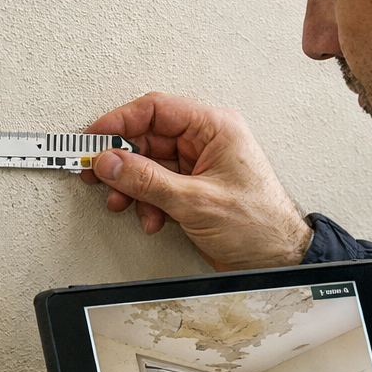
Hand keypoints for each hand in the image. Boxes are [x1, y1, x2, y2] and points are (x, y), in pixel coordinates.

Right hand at [80, 93, 312, 269]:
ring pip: (148, 165)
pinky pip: (157, 186)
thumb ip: (147, 180)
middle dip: (122, 162)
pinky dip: (146, 202)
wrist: (276, 261)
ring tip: (123, 203)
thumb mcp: (196, 201)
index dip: (120, 122)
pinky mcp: (193, 190)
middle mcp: (206, 142)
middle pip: (148, 138)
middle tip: (97, 174)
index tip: (94, 138)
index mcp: (215, 128)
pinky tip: (151, 218)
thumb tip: (111, 162)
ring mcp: (198, 167)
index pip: (157, 110)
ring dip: (132, 187)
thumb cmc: (259, 225)